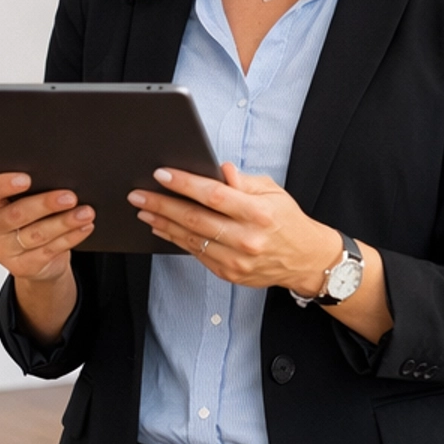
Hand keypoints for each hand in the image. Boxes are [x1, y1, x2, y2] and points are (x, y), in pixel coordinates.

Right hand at [0, 172, 93, 281]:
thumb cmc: (30, 218)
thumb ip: (31, 189)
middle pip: (16, 214)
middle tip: (69, 197)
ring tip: (85, 212)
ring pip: (36, 234)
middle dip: (45, 204)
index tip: (27, 178)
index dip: (3, 184)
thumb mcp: (23, 200)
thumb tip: (59, 177)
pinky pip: (49, 251)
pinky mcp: (21, 267)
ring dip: (64, 222)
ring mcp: (3, 251)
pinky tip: (84, 227)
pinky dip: (70, 237)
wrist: (35, 257)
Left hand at [129, 163, 341, 296]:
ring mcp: (237, 260)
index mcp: (258, 213)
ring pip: (191, 239)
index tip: (161, 174)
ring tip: (143, 210)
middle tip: (138, 194)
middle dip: (162, 205)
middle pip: (195, 219)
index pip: (214, 195)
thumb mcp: (272, 192)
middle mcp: (246, 238)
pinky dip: (176, 240)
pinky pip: (196, 254)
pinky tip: (162, 228)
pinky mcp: (229, 274)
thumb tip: (218, 169)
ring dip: (163, 224)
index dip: (185, 184)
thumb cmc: (286, 220)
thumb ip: (243, 182)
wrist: (304, 259)